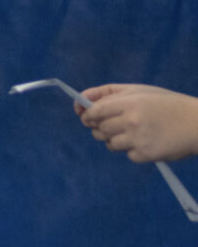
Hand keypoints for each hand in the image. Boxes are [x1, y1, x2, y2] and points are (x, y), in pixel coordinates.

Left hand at [78, 84, 197, 164]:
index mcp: (130, 103)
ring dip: (117, 139)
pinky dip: (134, 150)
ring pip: (110, 144)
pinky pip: (127, 154)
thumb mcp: (141, 91)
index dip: (87, 116)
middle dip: (102, 128)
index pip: (95, 112)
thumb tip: (79, 102)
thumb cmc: (167, 105)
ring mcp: (138, 139)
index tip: (88, 118)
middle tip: (119, 124)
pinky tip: (149, 141)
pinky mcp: (145, 155)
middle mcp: (131, 121)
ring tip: (137, 132)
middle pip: (99, 130)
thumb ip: (109, 94)